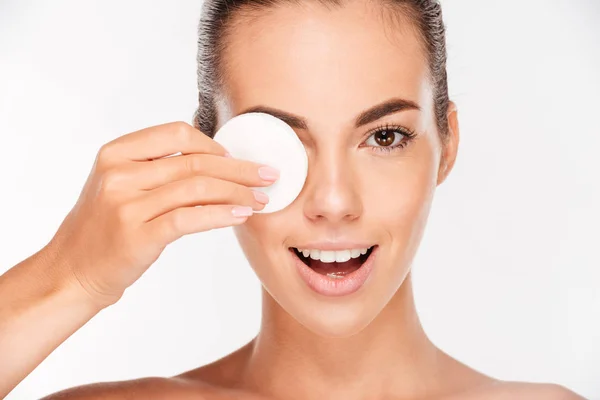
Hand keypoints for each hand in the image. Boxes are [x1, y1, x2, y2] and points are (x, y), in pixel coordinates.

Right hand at [48, 121, 277, 307]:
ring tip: (261, 199)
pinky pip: (191, 218)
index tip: (237, 159)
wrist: (72, 272)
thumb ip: (154, 167)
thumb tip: (214, 157)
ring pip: (198, 187)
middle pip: (195, 161)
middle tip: (268, 175)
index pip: (177, 134)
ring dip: (238, 192)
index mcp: (115, 153)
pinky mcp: (138, 236)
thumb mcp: (119, 185)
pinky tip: (241, 215)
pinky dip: (222, 214)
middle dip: (240, 169)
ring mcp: (126, 205)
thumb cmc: (103, 228)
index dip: (214, 145)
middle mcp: (119, 174)